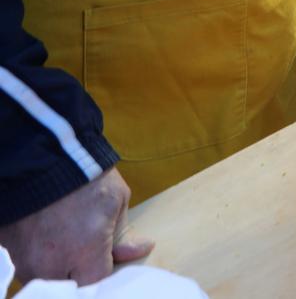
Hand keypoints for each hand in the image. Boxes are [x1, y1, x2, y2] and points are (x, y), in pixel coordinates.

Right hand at [0, 168, 152, 285]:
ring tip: (63, 235)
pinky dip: (36, 255)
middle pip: (69, 284)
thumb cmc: (85, 176)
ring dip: (56, 264)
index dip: (103, 268)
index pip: (97, 282)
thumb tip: (140, 250)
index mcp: (84, 253)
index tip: (105, 255)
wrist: (42, 155)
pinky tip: (45, 233)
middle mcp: (51, 264)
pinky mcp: (8, 251)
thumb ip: (123, 234)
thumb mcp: (116, 200)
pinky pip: (25, 264)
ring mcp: (25, 260)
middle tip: (82, 244)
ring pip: (45, 277)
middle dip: (79, 269)